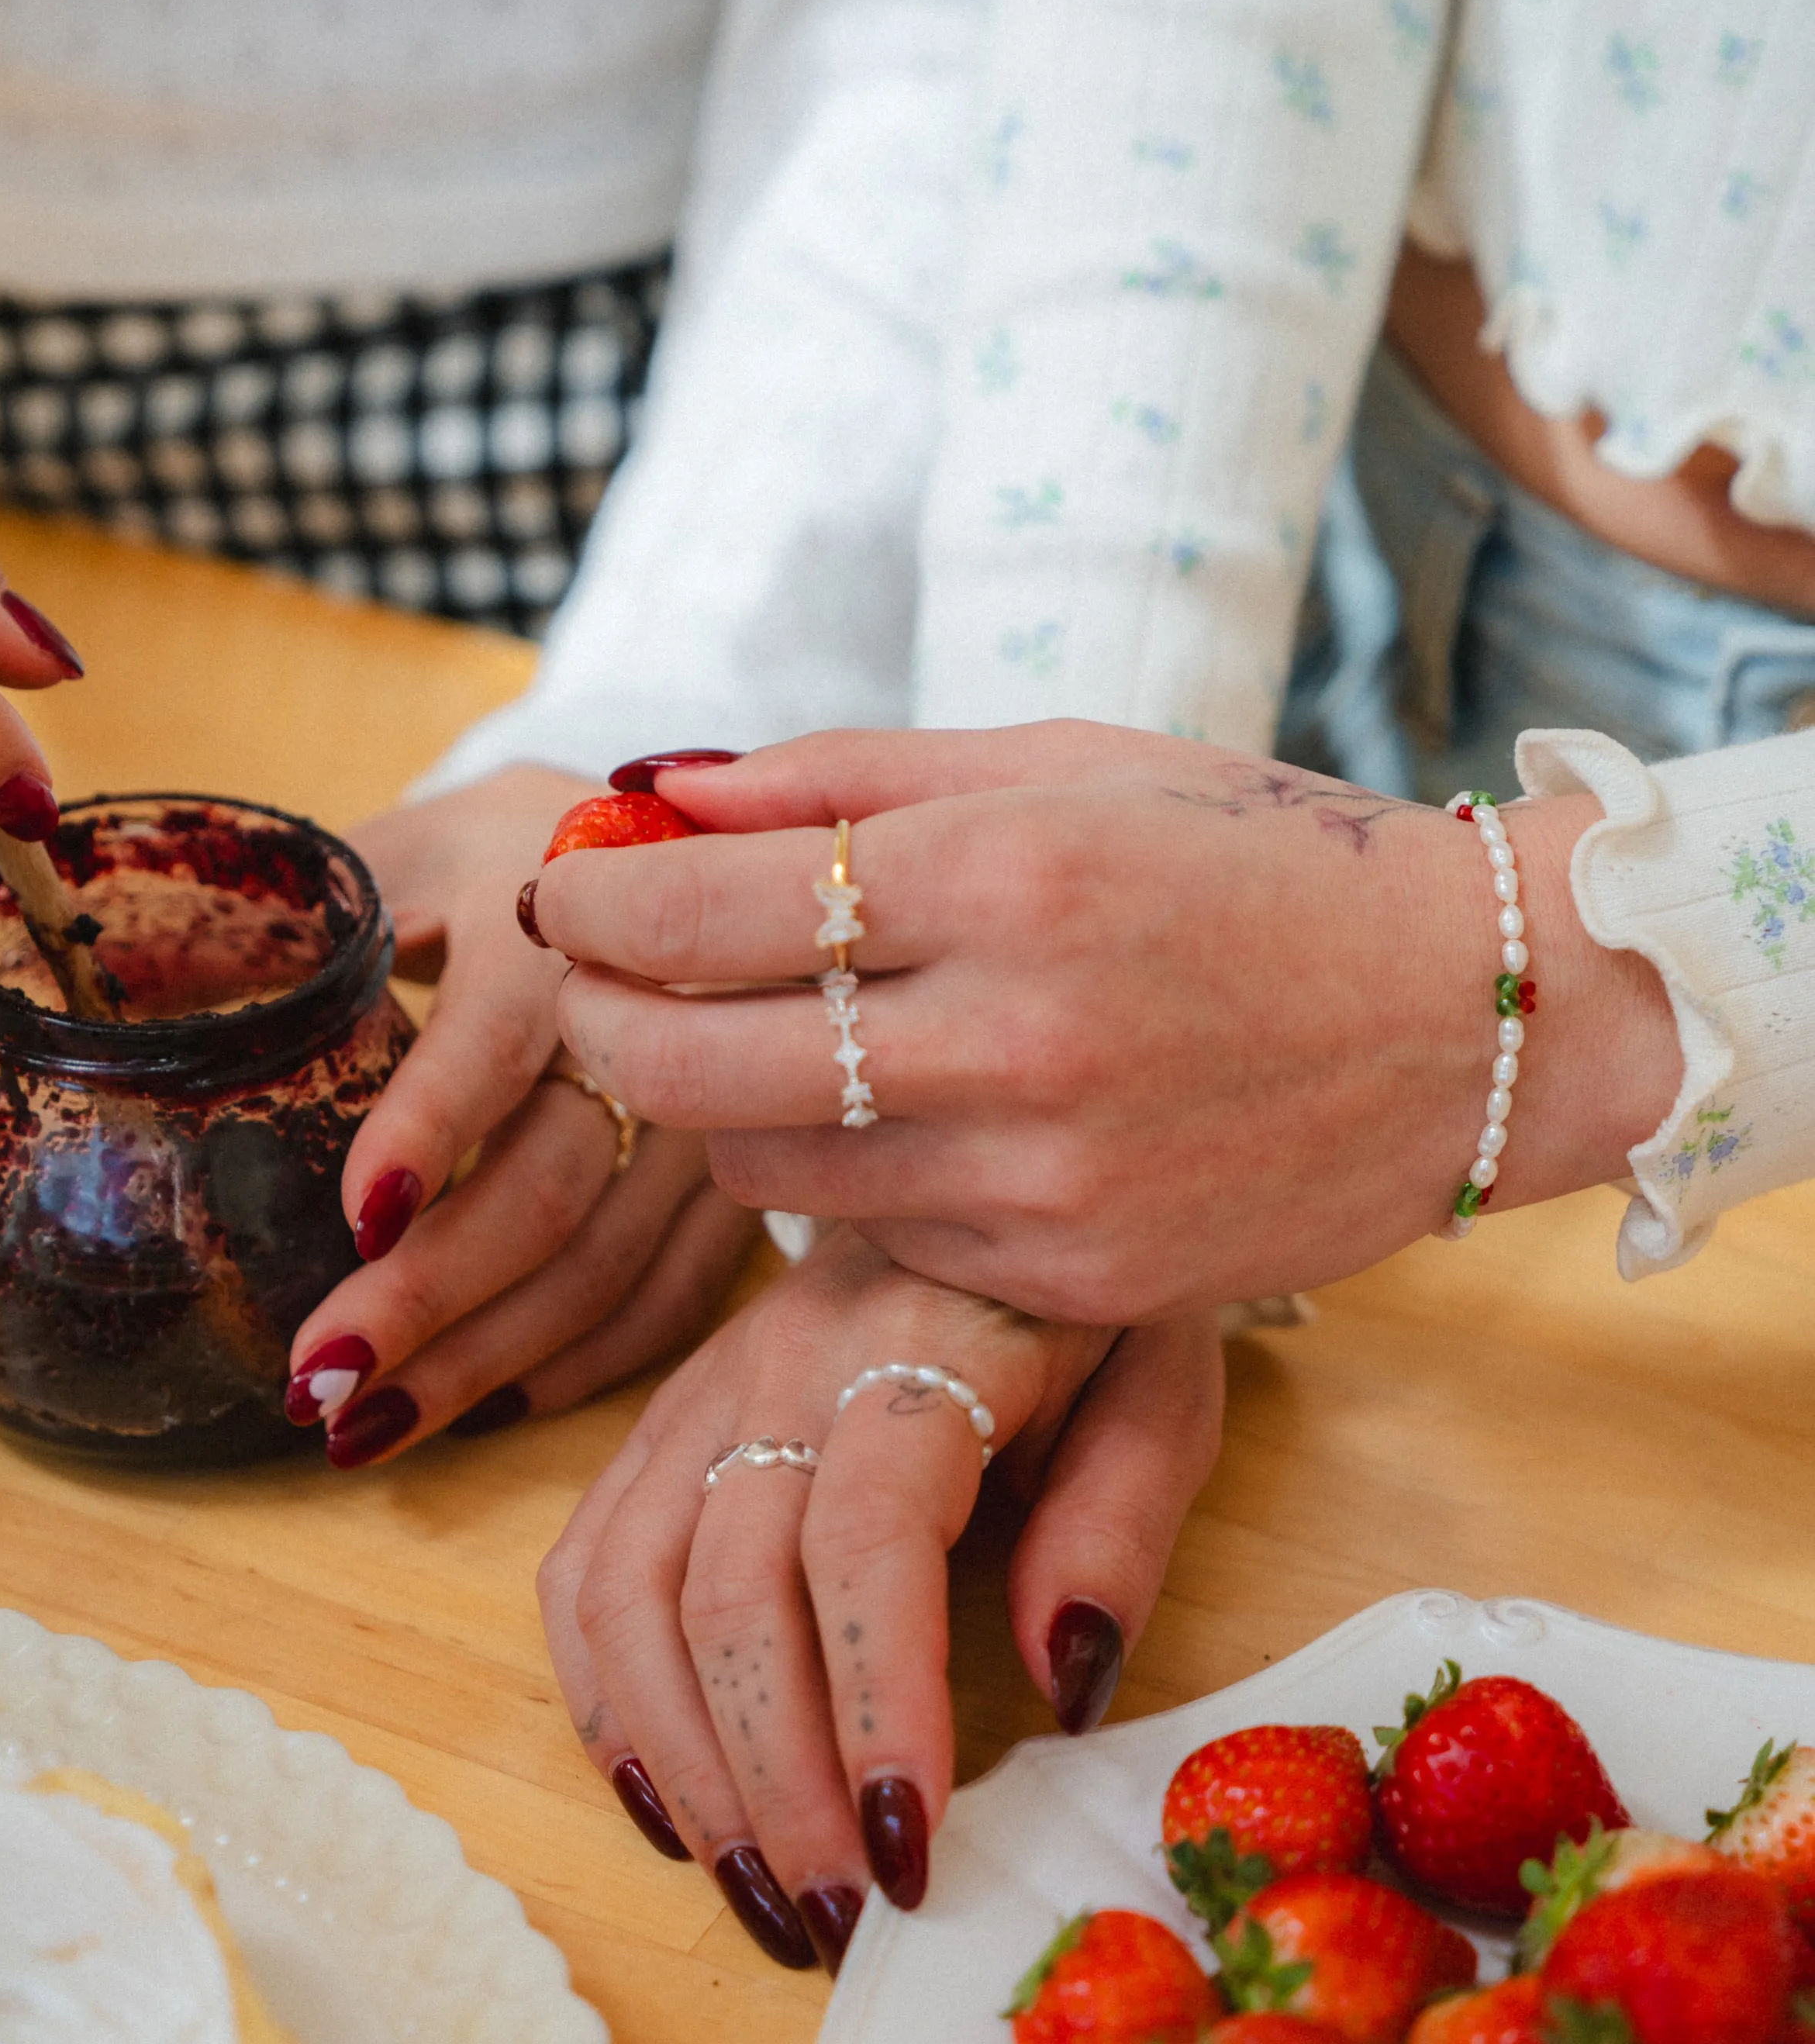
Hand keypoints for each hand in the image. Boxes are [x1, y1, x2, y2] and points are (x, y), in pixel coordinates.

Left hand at [281, 765, 756, 1460]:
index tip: (357, 1217)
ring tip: (361, 1425)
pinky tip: (480, 1408)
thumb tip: (112, 993)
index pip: (498, 1028)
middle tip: (315, 1376)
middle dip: (430, 1294)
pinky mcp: (736, 1181)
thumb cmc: (488, 859)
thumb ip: (280, 919)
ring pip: (609, 1264)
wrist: (667, 855)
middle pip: (555, 1178)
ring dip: (482, 1360)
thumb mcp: (392, 849)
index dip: (432, 1122)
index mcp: (546, 902)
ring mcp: (711, 1106)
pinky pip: (667, 1299)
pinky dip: (572, 1367)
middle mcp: (654, 1012)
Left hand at [534, 724, 1682, 1319]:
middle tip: (603, 989)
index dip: (602, 902)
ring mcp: (1046, 1174)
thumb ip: (847, 776)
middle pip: (694, 1062)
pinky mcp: (1075, 1277)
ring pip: (769, 1168)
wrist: (1470, 1021)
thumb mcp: (1066, 766)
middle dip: (609, 1024)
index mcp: (1008, 871)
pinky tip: (913, 1121)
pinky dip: (857, 1181)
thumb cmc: (1260, 862)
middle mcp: (1016, 1034)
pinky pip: (882, 1238)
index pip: (708, 904)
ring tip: (778, 1045)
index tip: (573, 890)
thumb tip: (657, 789)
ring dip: (730, 1108)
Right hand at [540, 1227, 1224, 1969]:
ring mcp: (698, 1397)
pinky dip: (604, 1701)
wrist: (968, 1147)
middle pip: (727, 1593)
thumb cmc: (1083, 1293)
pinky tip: (666, 1808)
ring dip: (680, 1767)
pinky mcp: (653, 1427)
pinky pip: (583, 1571)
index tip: (910, 1848)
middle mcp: (779, 1367)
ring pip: (627, 1596)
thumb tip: (1064, 1682)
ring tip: (759, 1892)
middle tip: (838, 1919)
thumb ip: (1121, 1521)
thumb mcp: (1162, 1381)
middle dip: (775, 1781)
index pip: (867, 1540)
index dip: (875, 1703)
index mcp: (920, 1345)